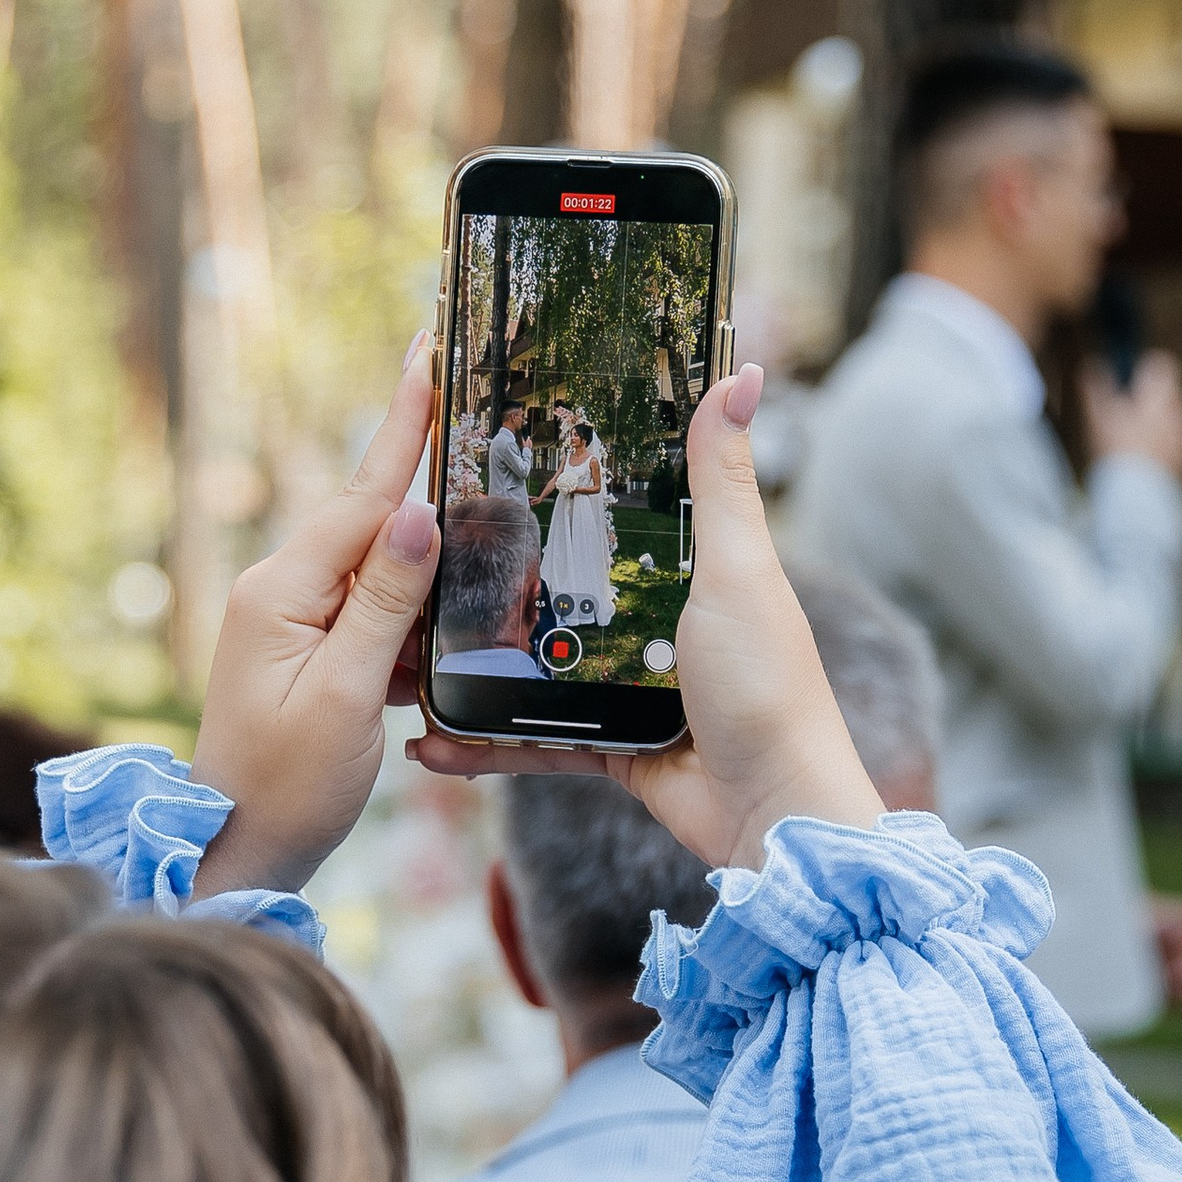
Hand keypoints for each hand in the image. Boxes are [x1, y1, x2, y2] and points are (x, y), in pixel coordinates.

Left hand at [188, 338, 440, 895]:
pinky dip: (416, 620)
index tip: (427, 355)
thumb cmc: (285, 789)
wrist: (237, 856)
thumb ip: (384, 604)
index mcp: (280, 592)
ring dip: (433, 566)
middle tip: (475, 408)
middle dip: (430, 484)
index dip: (403, 429)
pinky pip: (375, 616)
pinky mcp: (310, 656)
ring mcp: (292, 624)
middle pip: (374, 524)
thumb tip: (420, 516)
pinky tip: (455, 624)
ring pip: (382, 572)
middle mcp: (280, 593)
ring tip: (489, 529)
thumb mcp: (343, 697)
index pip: (361, 498)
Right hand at [407, 364, 883, 871]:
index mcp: (687, 571)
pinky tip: (433, 743)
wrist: (773, 810)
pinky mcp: (612, 751)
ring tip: (408, 656)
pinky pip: (536, 743)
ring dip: (473, 672)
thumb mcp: (736, 569)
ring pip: (535, 672)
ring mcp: (630, 690)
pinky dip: (486, 746)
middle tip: (420, 562)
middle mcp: (655, 625)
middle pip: (561, 592)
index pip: (612, 517)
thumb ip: (721, 479)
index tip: (487, 459)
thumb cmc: (767, 683)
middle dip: (492, 584)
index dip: (556, 489)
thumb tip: (744, 371)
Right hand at [1085, 348, 1181, 481]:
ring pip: (1174, 412)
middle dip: (1150, 399)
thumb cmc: (1115, 454)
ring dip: (1160, 419)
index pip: (1162, 364)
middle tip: (1127, 420)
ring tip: (1138, 442)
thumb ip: (1096, 385)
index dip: (1147, 368)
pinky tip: (1151, 454)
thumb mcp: (1097, 417)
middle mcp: (1179, 408)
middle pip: (1167, 391)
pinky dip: (1170, 438)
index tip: (1134, 381)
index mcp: (1158, 395)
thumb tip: (1092, 363)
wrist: (1137, 496)